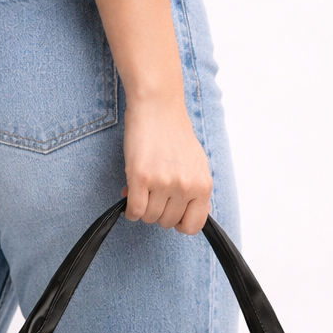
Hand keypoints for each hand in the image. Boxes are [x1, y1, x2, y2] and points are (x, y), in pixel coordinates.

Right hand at [120, 95, 211, 232]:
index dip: (180, 223)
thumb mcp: (196, 164)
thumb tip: (180, 215)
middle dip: (158, 211)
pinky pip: (134, 210)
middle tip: (154, 194)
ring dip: (143, 208)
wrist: (158, 107)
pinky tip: (129, 196)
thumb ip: (193, 190)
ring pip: (149, 217)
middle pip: (167, 222)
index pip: (194, 225)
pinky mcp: (141, 177)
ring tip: (143, 190)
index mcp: (203, 185)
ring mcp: (163, 182)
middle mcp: (185, 186)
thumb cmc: (175, 133)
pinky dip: (130, 209)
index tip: (172, 213)